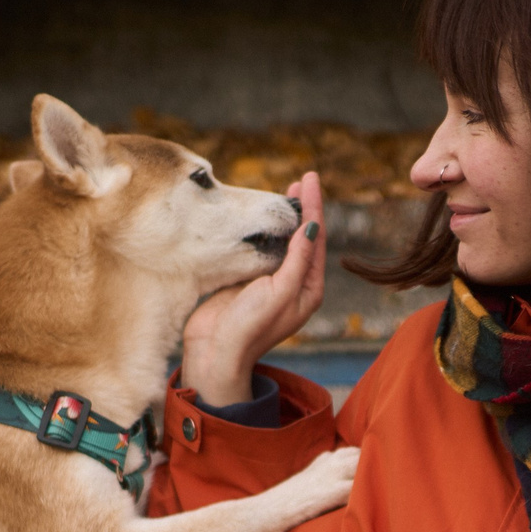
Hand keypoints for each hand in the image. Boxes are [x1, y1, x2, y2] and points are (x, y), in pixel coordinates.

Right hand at [181, 170, 324, 407]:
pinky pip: (261, 250)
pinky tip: (262, 218)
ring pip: (282, 242)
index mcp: (308, 288)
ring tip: (288, 192)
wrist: (215, 353)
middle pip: (303, 237)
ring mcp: (269, 282)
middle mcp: (293, 284)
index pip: (315, 238)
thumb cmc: (251, 326)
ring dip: (284, 218)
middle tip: (302, 180)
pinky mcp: (247, 281)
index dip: (313, 206)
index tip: (309, 178)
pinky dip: (264, 231)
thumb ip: (297, 258)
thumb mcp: (281, 291)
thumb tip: (312, 226)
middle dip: (303, 209)